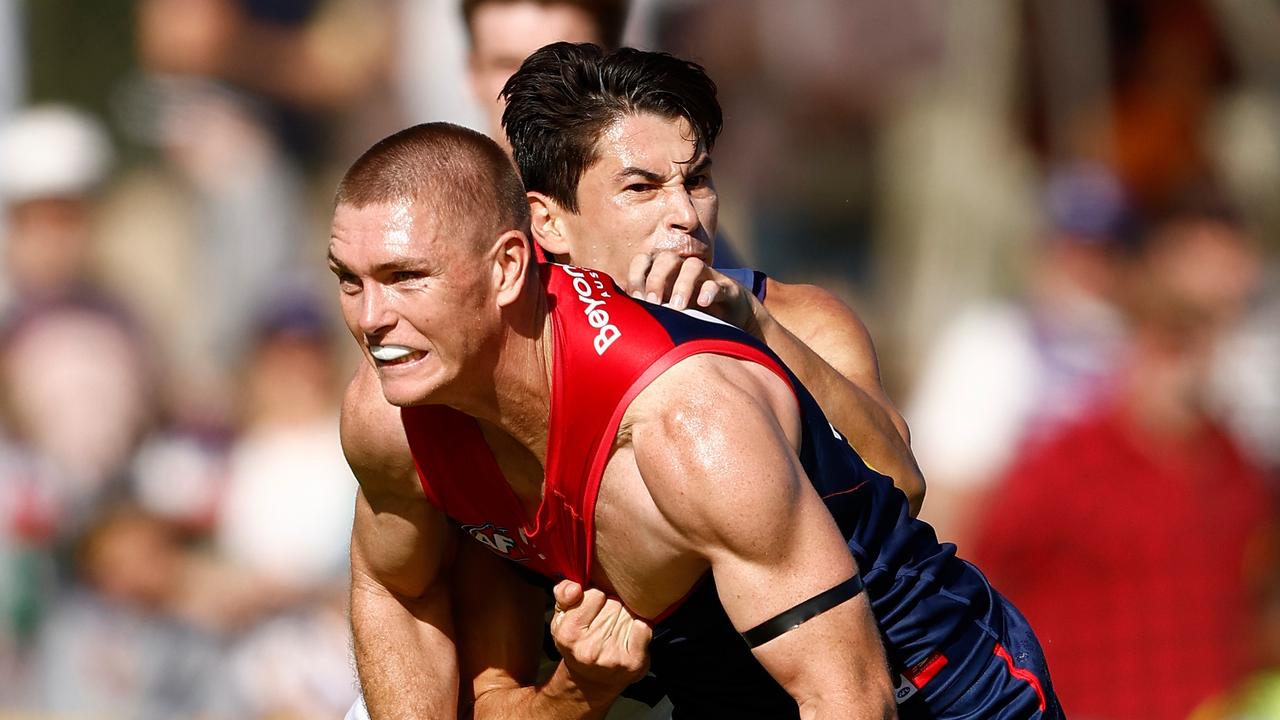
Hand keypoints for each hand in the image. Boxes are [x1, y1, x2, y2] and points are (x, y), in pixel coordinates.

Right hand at [550, 580, 651, 696]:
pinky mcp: (633, 661)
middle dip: (612, 607)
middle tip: (605, 622)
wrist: (592, 679)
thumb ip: (563, 594)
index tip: (593, 609)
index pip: (595, 594)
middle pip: (614, 603)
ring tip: (615, 629)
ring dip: (625, 616)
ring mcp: (613, 656)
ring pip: (629, 612)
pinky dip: (640, 626)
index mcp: (569, 634)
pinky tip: (630, 635)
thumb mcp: (562, 617)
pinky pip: (644, 626)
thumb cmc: (578, 641)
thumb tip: (575, 587)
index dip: (597, 598)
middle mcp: (590, 648)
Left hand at [626, 251, 761, 334]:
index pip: (645, 260)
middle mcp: (683, 269)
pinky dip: (710, 292)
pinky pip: (718, 283)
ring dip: (682, 285)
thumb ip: (645, 311)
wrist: (730, 319)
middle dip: (657, 280)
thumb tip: (618, 320)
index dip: (637, 275)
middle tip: (653, 304)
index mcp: (664, 273)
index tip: (634, 299)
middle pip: (667, 259)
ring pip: (692, 266)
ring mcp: (706, 276)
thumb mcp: (664, 313)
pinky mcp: (727, 287)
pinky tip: (702, 304)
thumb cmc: (690, 314)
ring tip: (678, 307)